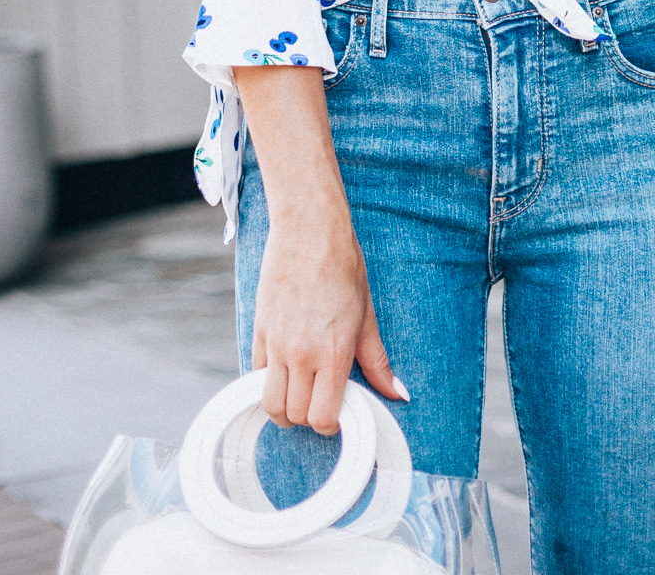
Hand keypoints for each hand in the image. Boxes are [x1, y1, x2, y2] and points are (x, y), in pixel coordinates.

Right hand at [252, 199, 407, 433]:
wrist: (310, 229)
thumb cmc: (343, 268)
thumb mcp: (366, 316)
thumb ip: (377, 361)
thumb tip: (399, 394)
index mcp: (334, 353)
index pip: (322, 418)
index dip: (329, 425)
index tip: (335, 414)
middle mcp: (302, 354)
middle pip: (295, 416)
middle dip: (307, 417)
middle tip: (318, 401)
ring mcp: (277, 343)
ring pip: (270, 403)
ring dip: (283, 407)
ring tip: (297, 393)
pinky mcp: (259, 329)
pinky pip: (256, 373)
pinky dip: (268, 380)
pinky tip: (283, 368)